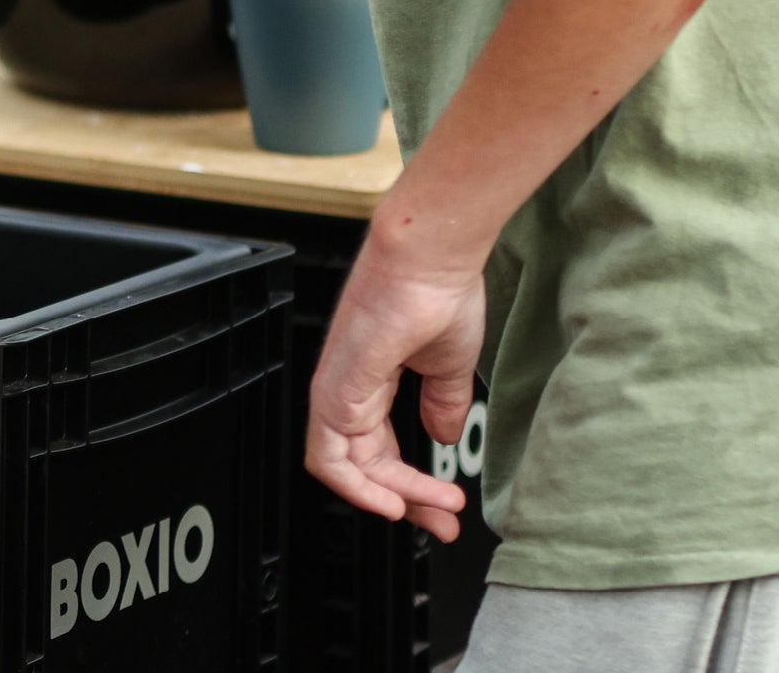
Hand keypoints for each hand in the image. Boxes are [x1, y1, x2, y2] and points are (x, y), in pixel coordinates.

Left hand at [305, 228, 481, 542]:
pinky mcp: (338, 384)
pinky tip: (396, 499)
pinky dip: (359, 486)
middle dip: (405, 500)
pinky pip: (330, 452)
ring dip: (390, 497)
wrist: (432, 256)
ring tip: (434, 511)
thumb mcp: (448, 364)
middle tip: (442, 522)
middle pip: (361, 464)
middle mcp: (347, 384)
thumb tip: (443, 436)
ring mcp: (338, 385)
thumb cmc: (439, 291)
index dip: (410, 484)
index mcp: (369, 377)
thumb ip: (442, 402)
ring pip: (344, 466)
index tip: (444, 505)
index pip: (376, 448)